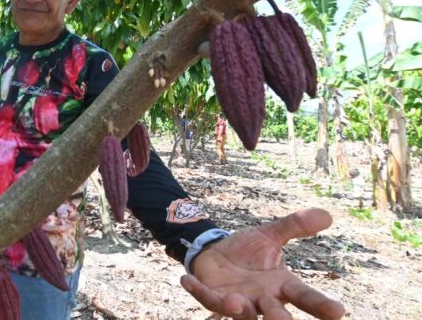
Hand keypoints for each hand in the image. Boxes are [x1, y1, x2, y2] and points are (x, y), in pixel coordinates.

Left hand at [183, 208, 344, 319]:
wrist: (216, 252)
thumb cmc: (247, 251)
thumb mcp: (269, 235)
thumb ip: (295, 226)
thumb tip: (327, 214)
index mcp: (281, 286)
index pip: (305, 297)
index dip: (321, 305)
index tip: (338, 311)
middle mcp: (262, 299)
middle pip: (277, 316)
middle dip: (280, 319)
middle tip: (283, 317)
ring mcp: (238, 302)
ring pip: (243, 315)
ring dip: (239, 310)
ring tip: (236, 303)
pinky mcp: (213, 297)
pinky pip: (205, 298)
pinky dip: (196, 291)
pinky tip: (186, 279)